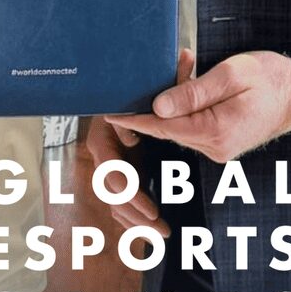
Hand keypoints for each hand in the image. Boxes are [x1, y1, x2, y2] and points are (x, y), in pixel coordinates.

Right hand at [86, 49, 195, 237]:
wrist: (144, 99)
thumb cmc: (152, 89)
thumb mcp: (165, 82)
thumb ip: (177, 73)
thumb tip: (184, 58)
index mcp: (107, 128)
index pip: (107, 159)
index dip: (123, 178)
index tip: (143, 195)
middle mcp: (106, 149)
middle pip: (109, 187)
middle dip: (131, 207)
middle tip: (155, 221)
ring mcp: (112, 166)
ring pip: (114, 201)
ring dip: (134, 220)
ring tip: (159, 232)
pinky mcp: (123, 176)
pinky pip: (122, 205)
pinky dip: (134, 220)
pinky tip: (152, 233)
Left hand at [109, 49, 290, 163]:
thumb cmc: (270, 79)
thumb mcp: (231, 76)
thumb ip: (193, 91)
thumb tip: (158, 106)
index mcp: (216, 132)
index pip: (163, 127)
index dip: (135, 118)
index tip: (110, 113)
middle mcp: (214, 147)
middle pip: (169, 125)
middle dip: (159, 97)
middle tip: (170, 63)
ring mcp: (218, 148)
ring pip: (180, 123)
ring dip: (176, 96)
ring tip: (187, 62)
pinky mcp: (221, 142)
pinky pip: (194, 123)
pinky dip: (188, 103)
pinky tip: (194, 76)